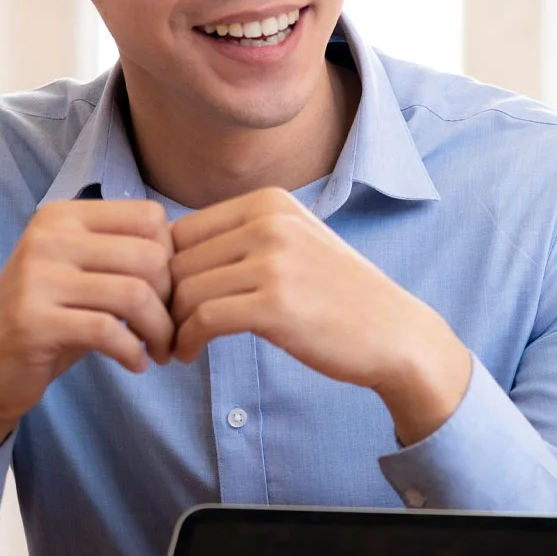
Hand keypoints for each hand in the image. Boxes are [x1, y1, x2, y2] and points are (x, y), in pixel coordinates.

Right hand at [0, 200, 173, 463]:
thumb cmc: (48, 321)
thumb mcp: (82, 275)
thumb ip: (124, 255)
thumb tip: (191, 250)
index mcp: (62, 216)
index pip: (149, 217)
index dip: (172, 258)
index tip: (167, 294)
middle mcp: (46, 237)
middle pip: (149, 256)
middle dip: (171, 300)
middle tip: (168, 332)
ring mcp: (35, 277)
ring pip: (134, 294)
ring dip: (159, 331)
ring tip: (159, 351)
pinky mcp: (32, 320)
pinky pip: (107, 330)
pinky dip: (132, 352)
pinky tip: (135, 365)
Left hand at [168, 188, 471, 443]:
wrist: (394, 334)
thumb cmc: (337, 295)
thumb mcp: (293, 243)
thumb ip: (241, 238)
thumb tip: (168, 250)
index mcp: (270, 201)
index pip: (182, 230)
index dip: (165, 270)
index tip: (167, 303)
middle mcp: (270, 222)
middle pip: (178, 260)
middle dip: (162, 300)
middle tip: (163, 331)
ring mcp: (274, 261)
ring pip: (185, 290)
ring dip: (171, 325)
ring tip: (175, 345)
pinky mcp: (275, 304)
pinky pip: (203, 319)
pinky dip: (186, 340)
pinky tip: (188, 354)